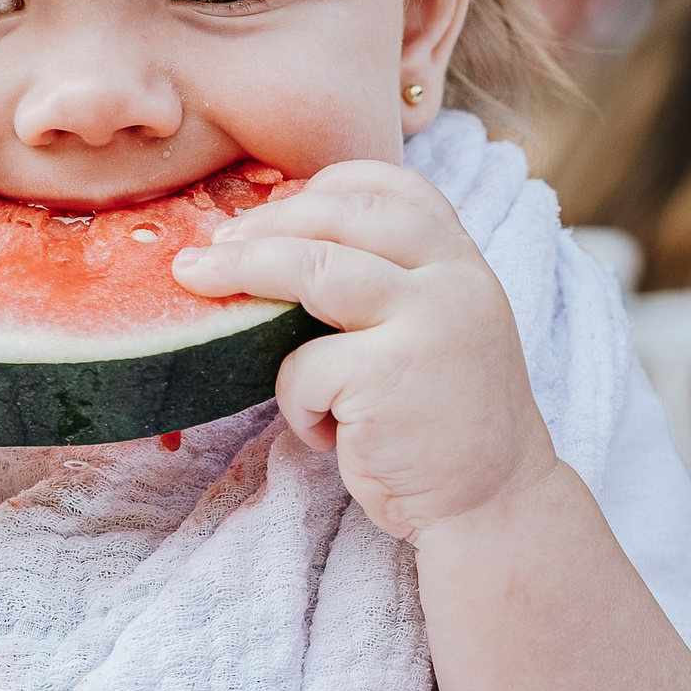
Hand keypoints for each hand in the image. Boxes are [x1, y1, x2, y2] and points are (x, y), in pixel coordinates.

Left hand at [172, 160, 554, 541]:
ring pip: (310, 268)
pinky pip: (301, 367)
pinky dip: (297, 403)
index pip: (395, 186)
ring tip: (194, 278)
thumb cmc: (447, 421)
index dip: (327, 185)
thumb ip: (395, 286)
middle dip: (263, 224)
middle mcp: (451, 279)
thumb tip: (281, 244)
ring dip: (241, 270)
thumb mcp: (441, 331)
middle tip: (209, 249)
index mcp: (463, 262)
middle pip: (339, 217)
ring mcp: (425, 322)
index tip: (277, 205)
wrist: (496, 504)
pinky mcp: (389, 375)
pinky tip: (326, 434)